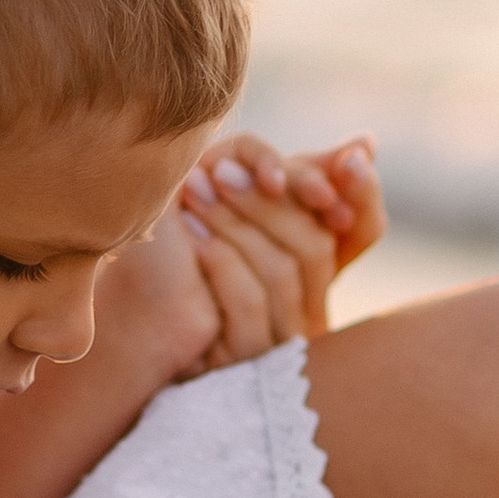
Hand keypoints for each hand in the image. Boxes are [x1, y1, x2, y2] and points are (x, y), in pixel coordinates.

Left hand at [178, 133, 382, 361]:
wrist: (132, 305)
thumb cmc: (183, 242)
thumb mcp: (239, 196)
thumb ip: (293, 172)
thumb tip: (367, 140)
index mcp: (315, 262)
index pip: (366, 228)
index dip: (361, 192)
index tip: (348, 156)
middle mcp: (310, 303)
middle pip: (316, 245)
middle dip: (267, 202)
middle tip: (219, 170)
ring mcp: (283, 336)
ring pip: (282, 271)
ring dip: (235, 225)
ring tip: (192, 193)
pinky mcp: (248, 357)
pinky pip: (250, 302)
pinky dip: (221, 261)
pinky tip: (192, 238)